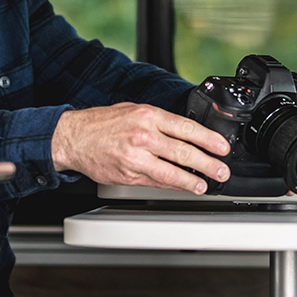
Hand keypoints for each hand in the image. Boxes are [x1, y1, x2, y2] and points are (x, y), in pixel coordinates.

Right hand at [51, 104, 231, 193]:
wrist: (73, 138)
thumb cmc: (104, 123)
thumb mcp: (135, 110)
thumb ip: (161, 121)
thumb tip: (189, 134)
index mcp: (147, 116)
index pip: (186, 128)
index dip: (208, 139)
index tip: (222, 148)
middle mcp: (142, 136)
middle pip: (183, 152)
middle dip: (207, 164)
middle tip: (222, 171)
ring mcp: (135, 158)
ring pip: (170, 172)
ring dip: (192, 180)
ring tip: (205, 184)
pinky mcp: (127, 175)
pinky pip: (155, 182)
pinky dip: (172, 185)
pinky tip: (183, 186)